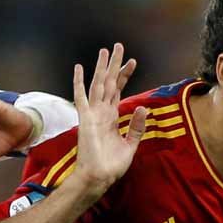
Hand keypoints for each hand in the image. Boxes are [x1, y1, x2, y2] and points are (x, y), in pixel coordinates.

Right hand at [72, 44, 146, 195]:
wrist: (99, 176)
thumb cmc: (112, 165)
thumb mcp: (130, 144)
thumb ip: (136, 126)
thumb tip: (143, 107)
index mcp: (112, 117)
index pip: (118, 90)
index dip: (124, 75)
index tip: (132, 61)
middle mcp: (102, 112)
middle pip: (109, 82)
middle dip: (114, 64)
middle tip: (118, 46)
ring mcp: (93, 113)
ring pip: (98, 84)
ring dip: (101, 67)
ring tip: (105, 50)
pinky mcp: (86, 118)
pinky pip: (81, 97)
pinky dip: (79, 82)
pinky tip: (79, 67)